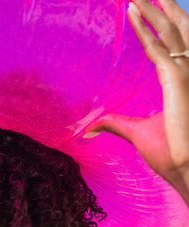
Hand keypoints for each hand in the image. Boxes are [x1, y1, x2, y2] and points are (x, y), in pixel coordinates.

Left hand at [84, 0, 188, 185]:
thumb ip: (114, 123)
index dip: (157, 22)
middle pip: (175, 29)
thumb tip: (89, 128)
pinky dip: (144, 27)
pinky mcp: (178, 79)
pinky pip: (157, 47)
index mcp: (180, 79)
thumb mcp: (134, 132)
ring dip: (153, 8)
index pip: (170, 42)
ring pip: (169, 30)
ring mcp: (187, 73)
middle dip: (160, 7)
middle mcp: (188, 70)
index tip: (140, 6)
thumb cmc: (169, 151)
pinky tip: (131, 11)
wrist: (185, 168)